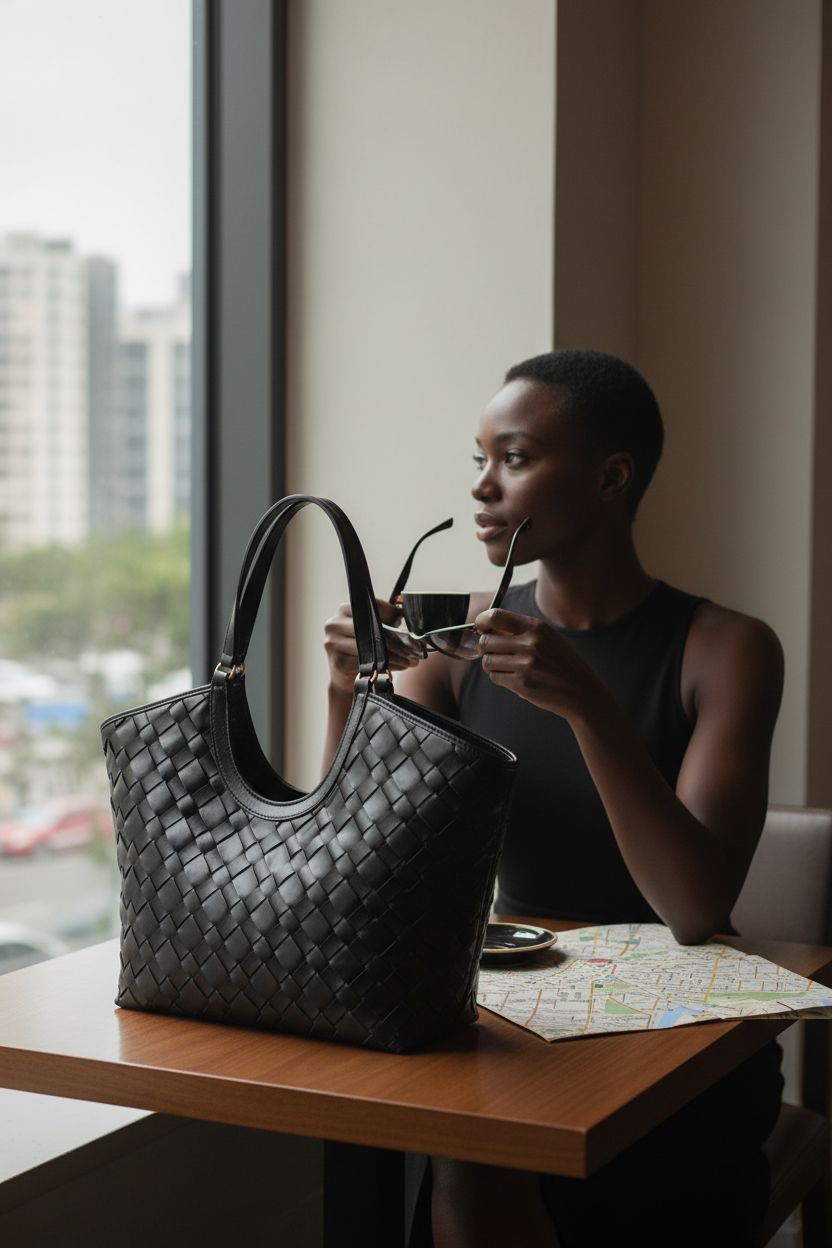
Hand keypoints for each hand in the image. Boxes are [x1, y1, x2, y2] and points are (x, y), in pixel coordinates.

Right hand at [324, 598, 419, 695]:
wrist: (342, 674)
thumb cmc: (360, 647)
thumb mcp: (368, 629)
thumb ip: (384, 619)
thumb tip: (406, 616)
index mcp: (344, 609)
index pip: (372, 606)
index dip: (392, 615)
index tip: (407, 625)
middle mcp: (335, 624)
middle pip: (371, 629)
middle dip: (395, 640)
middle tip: (413, 648)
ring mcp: (333, 643)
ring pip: (371, 648)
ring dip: (394, 656)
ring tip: (409, 661)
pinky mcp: (338, 662)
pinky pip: (367, 663)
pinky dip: (384, 666)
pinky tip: (395, 668)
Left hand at [474, 608, 606, 719]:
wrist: (582, 691)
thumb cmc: (563, 663)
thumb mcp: (548, 638)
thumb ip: (521, 630)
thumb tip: (488, 627)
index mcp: (536, 627)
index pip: (495, 616)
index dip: (482, 622)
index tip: (481, 627)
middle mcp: (530, 643)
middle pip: (486, 640)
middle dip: (484, 647)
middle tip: (494, 651)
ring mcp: (525, 664)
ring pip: (487, 661)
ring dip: (492, 664)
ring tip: (507, 666)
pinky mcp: (521, 684)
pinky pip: (495, 677)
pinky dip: (500, 678)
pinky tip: (514, 678)